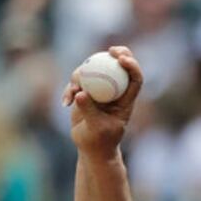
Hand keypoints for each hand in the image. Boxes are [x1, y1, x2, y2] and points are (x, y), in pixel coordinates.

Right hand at [61, 45, 142, 159]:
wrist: (90, 148)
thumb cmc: (99, 142)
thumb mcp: (96, 128)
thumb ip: (89, 110)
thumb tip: (80, 93)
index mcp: (125, 100)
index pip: (135, 78)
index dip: (132, 65)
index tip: (121, 59)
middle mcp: (115, 91)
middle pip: (119, 65)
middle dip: (118, 53)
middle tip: (109, 51)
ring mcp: (100, 89)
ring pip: (94, 69)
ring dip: (81, 76)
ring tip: (73, 92)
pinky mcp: (85, 91)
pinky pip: (77, 82)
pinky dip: (69, 90)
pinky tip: (65, 103)